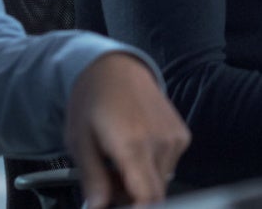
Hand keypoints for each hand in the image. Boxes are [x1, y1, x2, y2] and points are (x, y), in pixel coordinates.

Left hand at [65, 52, 190, 207]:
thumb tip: (97, 207)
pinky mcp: (182, 135)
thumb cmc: (94, 99)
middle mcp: (160, 142)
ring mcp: (174, 138)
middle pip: (155, 195)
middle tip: (107, 187)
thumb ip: (92, 180)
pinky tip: (134, 152)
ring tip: (118, 164)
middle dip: (131, 200)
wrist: (115, 66)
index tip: (121, 207)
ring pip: (161, 183)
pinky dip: (151, 169)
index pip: (147, 199)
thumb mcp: (79, 141)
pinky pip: (168, 166)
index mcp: (133, 144)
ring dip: (140, 185)